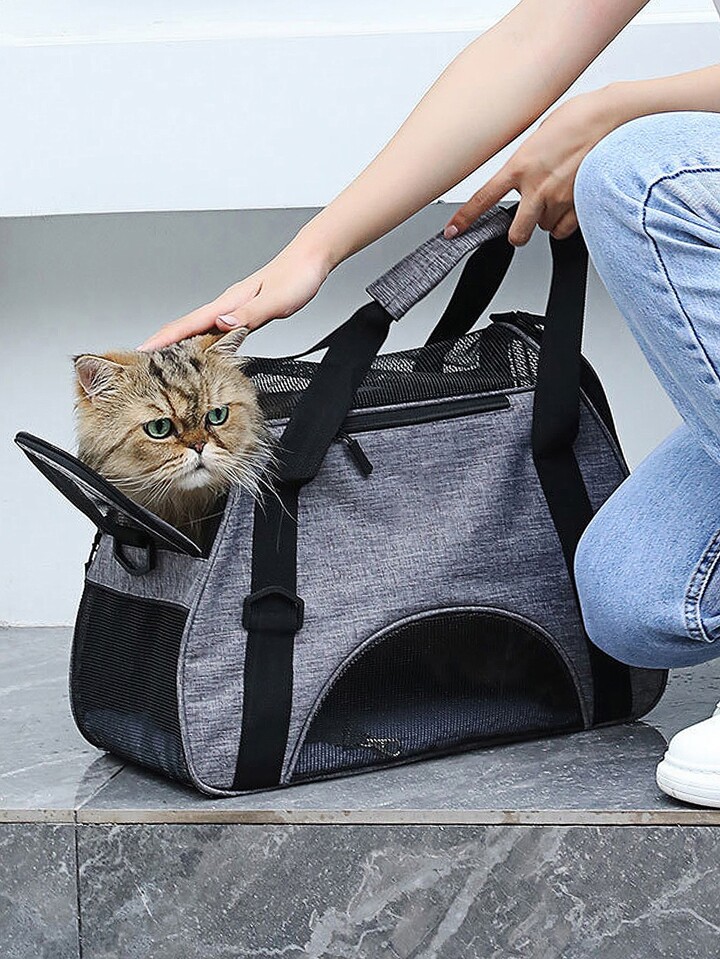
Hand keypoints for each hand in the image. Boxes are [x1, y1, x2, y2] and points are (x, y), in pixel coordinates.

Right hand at [138, 239, 331, 350]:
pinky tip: (202, 347)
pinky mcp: (244, 310)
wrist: (310, 260)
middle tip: (143, 358)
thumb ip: (249, 314)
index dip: (165, 337)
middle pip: (187, 324)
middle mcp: (227, 304)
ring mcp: (233, 307)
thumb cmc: (297, 279)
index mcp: (230, 303)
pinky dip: (202, 338)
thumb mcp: (275, 301)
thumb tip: (222, 324)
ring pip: (199, 325)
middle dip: (163, 340)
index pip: (190, 322)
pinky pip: (215, 327)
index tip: (144, 349)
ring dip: (179, 340)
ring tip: (163, 357)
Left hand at [444, 87, 621, 246]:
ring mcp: (560, 200)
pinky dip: (566, 223)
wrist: (614, 117)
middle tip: (524, 223)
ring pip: (544, 228)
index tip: (453, 231)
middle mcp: (537, 187)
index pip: (484, 199)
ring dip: (547, 219)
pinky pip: (565, 230)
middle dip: (518, 233)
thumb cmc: (580, 118)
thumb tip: (523, 175)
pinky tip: (572, 203)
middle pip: (517, 233)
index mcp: (520, 166)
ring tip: (559, 194)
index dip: (465, 219)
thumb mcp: (539, 136)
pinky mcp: (582, 207)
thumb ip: (526, 162)